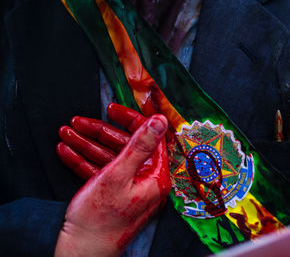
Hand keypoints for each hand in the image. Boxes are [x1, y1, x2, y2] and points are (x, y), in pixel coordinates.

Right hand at [55, 103, 170, 256]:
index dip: (129, 119)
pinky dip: (85, 162)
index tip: (111, 109)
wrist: (81, 252)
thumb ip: (140, 145)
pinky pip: (102, 172)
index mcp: (155, 176)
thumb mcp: (118, 174)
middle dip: (97, 133)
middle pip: (125, 146)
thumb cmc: (100, 219)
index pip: (148, 138)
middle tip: (77, 122)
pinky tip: (67, 151)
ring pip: (110, 158)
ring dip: (86, 145)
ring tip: (65, 134)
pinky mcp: (115, 195)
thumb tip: (160, 120)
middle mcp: (146, 181)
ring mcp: (130, 188)